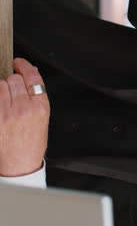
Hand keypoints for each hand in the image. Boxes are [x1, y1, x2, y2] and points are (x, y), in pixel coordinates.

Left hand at [0, 58, 49, 176]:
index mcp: (40, 107)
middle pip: (13, 79)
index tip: (19, 63)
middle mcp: (23, 108)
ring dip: (1, 89)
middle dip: (12, 82)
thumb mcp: (43, 118)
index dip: (24, 67)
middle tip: (12, 92)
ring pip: (0, 85)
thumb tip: (27, 76)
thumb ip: (36, 97)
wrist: (19, 162)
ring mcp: (6, 113)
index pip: (32, 77)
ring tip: (5, 102)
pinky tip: (2, 105)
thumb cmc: (31, 143)